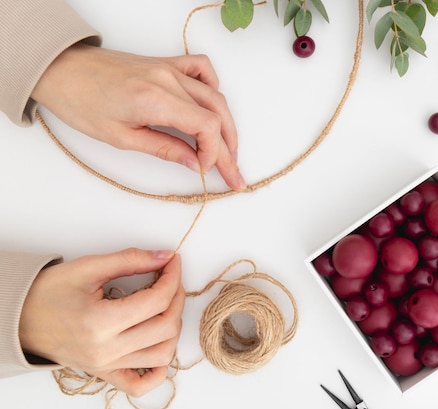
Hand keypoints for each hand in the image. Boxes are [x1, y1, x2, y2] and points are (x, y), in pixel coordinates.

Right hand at [19, 248, 184, 396]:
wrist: (19, 318)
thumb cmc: (49, 292)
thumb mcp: (89, 267)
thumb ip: (131, 260)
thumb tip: (165, 257)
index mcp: (100, 322)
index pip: (157, 300)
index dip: (172, 277)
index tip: (172, 262)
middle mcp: (106, 350)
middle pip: (166, 327)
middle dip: (176, 298)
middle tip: (170, 279)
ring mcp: (106, 365)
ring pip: (162, 355)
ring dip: (173, 328)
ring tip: (164, 307)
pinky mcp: (104, 373)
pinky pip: (140, 384)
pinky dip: (158, 370)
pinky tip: (158, 346)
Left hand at [32, 43, 245, 190]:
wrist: (61, 69)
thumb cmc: (82, 102)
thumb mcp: (121, 137)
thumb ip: (164, 149)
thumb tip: (194, 163)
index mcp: (155, 99)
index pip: (206, 126)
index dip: (213, 152)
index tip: (206, 170)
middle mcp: (168, 80)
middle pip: (217, 114)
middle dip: (229, 147)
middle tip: (233, 173)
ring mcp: (169, 69)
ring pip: (215, 96)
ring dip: (227, 124)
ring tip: (228, 149)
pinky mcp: (166, 64)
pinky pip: (202, 69)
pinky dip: (213, 88)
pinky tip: (212, 106)